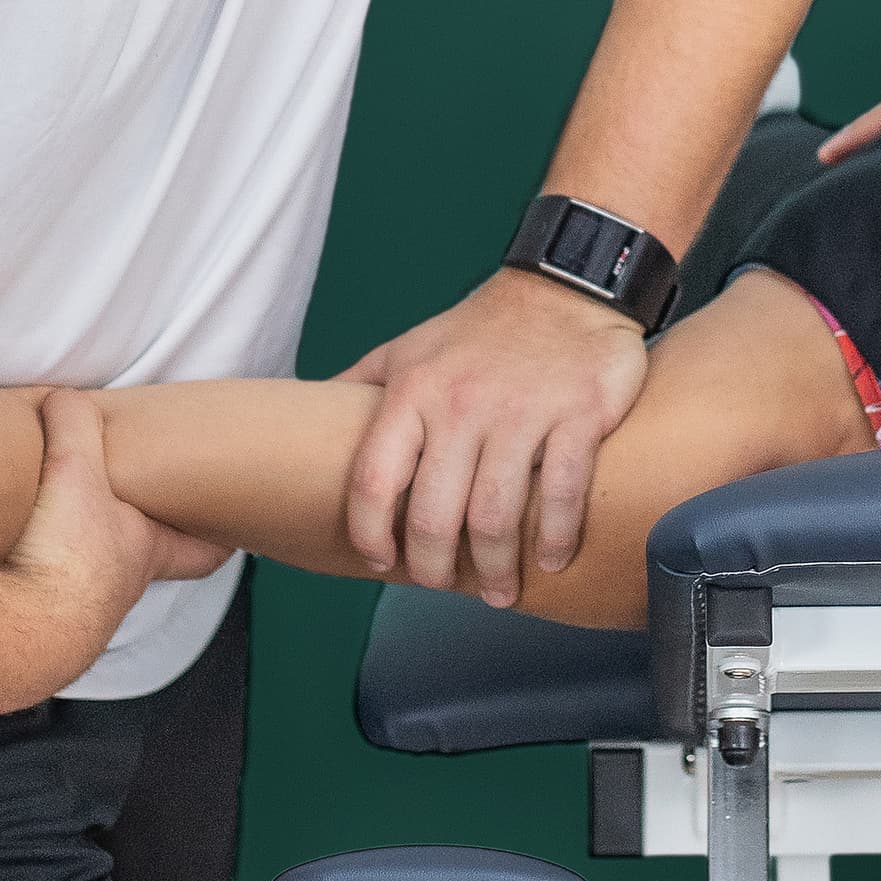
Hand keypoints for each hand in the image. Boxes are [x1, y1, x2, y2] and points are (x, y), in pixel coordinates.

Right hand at [1, 390, 231, 634]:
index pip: (198, 550)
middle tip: (133, 519)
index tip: (233, 534)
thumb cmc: (65, 553)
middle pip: (142, 562)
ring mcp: (79, 613)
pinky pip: (41, 596)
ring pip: (90, 581)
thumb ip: (75, 420)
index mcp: (145, 551)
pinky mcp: (36, 626)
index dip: (216, 540)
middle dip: (138, 541)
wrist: (21, 630)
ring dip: (78, 563)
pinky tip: (12, 565)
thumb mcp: (76, 466)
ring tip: (56, 538)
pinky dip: (34, 581)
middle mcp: (119, 587)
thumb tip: (64, 397)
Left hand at [339, 271, 650, 604]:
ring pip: (495, 515)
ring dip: (495, 568)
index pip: (373, 480)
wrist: (563, 289)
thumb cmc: (478, 330)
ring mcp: (520, 412)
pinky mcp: (577, 415)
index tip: (378, 559)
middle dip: (434, 566)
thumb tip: (303, 422)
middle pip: (433, 513)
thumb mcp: (407, 349)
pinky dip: (554, 537)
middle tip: (443, 585)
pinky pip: (560, 492)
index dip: (369, 533)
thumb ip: (358, 388)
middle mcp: (461, 404)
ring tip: (498, 591)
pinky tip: (550, 559)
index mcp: (412, 392)